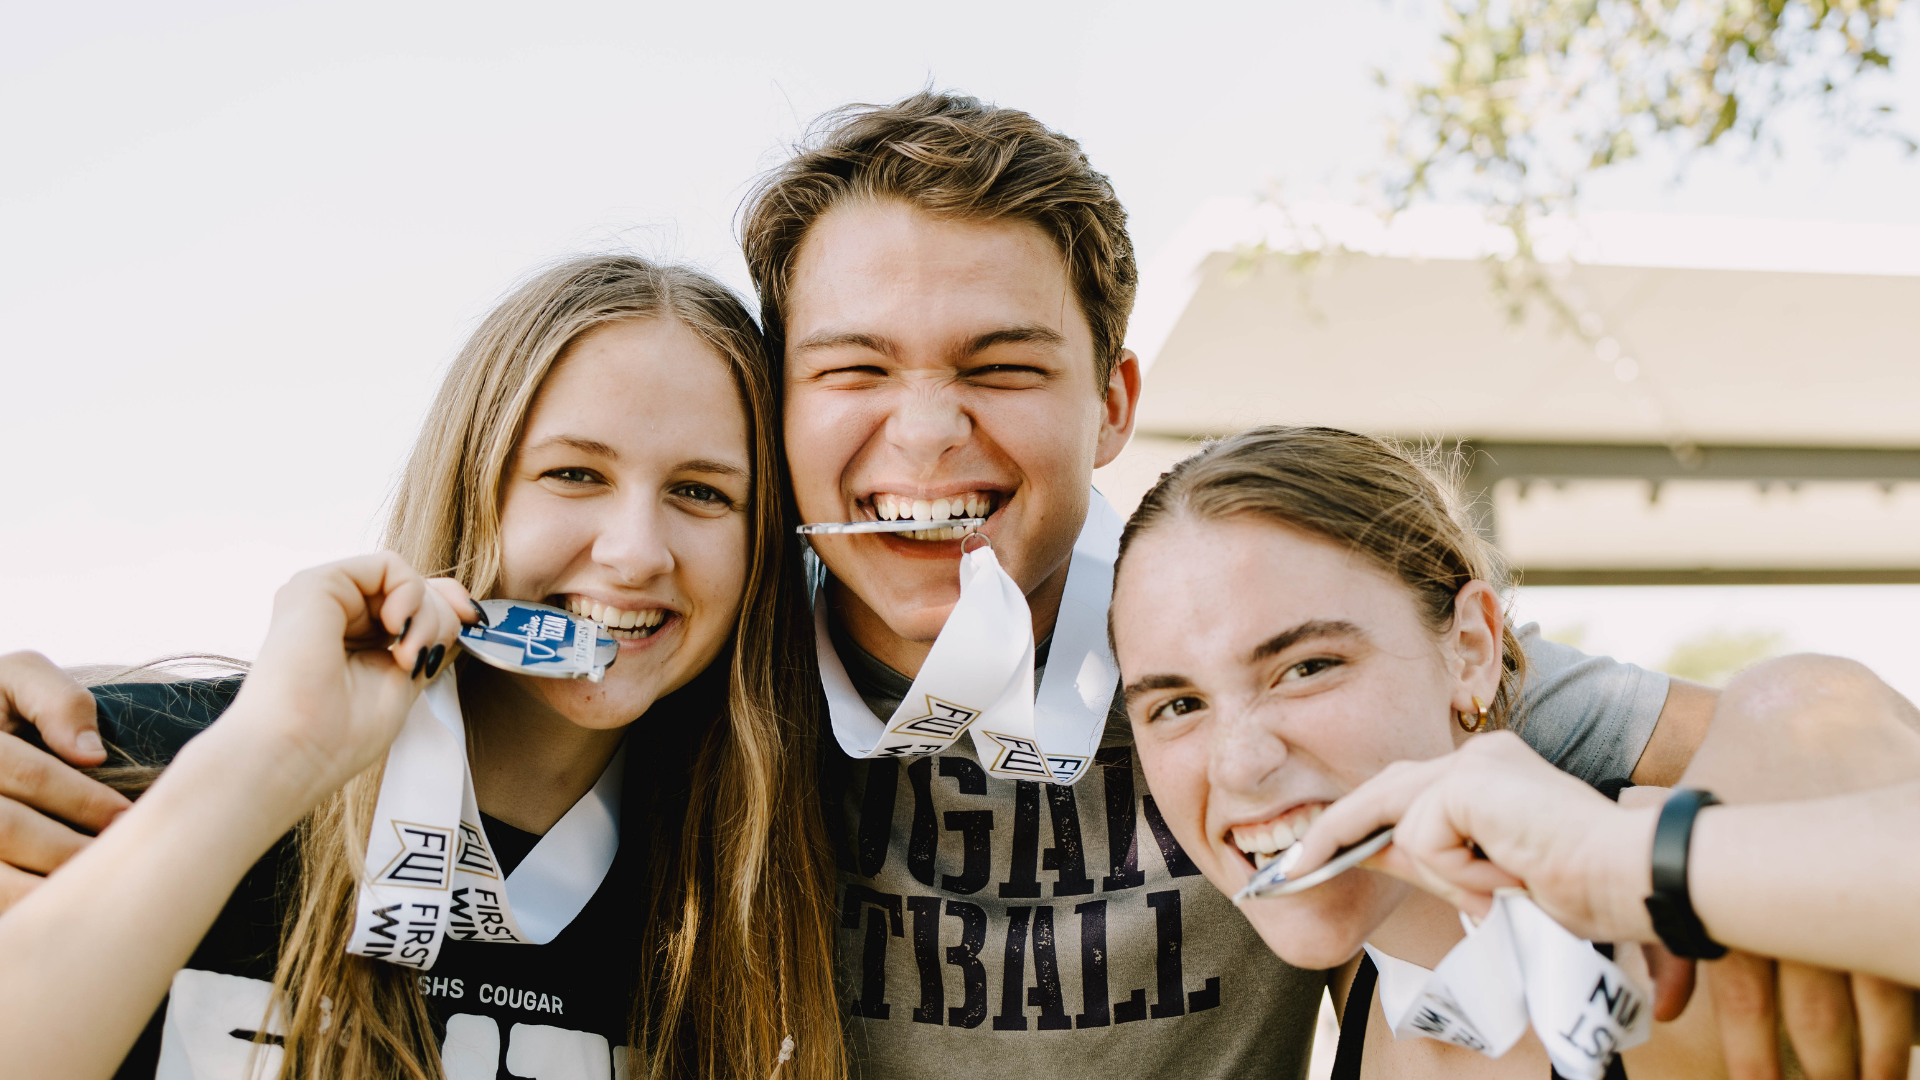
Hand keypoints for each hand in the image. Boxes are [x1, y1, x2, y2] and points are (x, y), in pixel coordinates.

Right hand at [0, 652, 133, 912]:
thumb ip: (55, 699)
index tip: (128, 819)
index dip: (83, 799)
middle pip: (5, 829)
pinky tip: (53, 912)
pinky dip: (17, 909)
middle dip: (67, 849)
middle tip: (118, 864)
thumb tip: (89, 753)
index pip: (28, 774)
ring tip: (90, 895)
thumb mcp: (15, 679)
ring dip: (41, 891)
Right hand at [217, 553, 476, 802]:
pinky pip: (388, 564)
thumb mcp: (404, 680)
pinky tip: (396, 628)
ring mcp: (324, 596)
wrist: (294, 752)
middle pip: (415, 589)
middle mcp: (335, 612)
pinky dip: (409, 592)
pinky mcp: (316, 583)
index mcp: (352, 636)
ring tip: (407, 655)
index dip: (449, 605)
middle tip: (421, 659)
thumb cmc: (339, 737)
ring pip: (406, 577)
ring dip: (427, 615)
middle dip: (439, 619)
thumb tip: (464, 611)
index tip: (472, 622)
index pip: (411, 602)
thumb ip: (430, 640)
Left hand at [1287, 731, 1657, 941]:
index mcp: (1486, 772)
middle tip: (1292, 871)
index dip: (1351, 825)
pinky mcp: (1468, 783)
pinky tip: (1510, 874)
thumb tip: (1363, 855)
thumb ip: (1429, 861)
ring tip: (1504, 885)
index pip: (1401, 795)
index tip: (1306, 860)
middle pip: (1382, 793)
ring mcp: (1472, 764)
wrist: (1631, 877)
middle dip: (1333, 833)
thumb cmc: (1576, 883)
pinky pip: (1426, 844)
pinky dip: (1460, 874)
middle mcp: (1477, 756)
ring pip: (1405, 828)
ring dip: (1446, 874)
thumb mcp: (1484, 873)